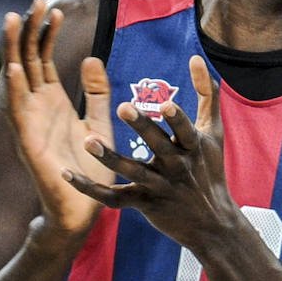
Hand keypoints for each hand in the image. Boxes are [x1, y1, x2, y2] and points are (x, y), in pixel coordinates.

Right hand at [4, 0, 113, 235]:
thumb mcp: (100, 123)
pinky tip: (14, 68)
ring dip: (13, 50)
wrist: (81, 209)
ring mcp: (30, 123)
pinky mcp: (29, 143)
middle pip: (27, 60)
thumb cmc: (89, 169)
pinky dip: (16, 90)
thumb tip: (91, 59)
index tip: (54, 8)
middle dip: (29, 31)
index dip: (46, 34)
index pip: (43, 58)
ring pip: (17, 79)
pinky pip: (19, 113)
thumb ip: (97, 93)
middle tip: (33, 2)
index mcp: (53, 102)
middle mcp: (37, 108)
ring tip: (11, 20)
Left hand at [63, 55, 238, 251]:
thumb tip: (196, 57)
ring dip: (110, 158)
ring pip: (132, 172)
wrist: (211, 223)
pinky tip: (68, 175)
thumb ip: (206, 94)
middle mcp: (177, 167)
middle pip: (159, 146)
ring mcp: (160, 187)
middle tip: (123, 108)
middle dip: (142, 128)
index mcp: (193, 147)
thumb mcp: (213, 133)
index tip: (164, 104)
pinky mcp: (144, 204)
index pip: (186, 131)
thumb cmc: (210, 170)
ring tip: (89, 140)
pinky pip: (113, 198)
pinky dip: (90, 189)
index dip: (175, 119)